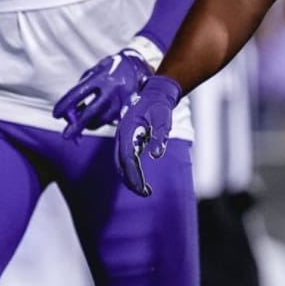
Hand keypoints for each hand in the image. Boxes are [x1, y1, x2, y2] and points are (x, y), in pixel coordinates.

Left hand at [53, 48, 152, 140]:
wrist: (139, 65)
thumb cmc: (114, 67)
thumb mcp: (97, 69)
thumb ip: (84, 85)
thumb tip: (71, 107)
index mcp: (102, 78)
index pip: (78, 94)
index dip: (65, 105)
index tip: (56, 114)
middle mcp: (111, 90)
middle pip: (90, 113)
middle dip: (76, 126)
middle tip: (66, 135)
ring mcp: (121, 101)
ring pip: (100, 120)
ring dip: (88, 124)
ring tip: (82, 122)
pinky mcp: (128, 108)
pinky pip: (110, 120)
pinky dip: (100, 121)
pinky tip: (96, 117)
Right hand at [116, 75, 181, 197]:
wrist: (156, 93)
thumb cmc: (160, 105)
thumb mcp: (163, 118)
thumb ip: (160, 135)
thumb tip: (156, 154)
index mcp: (127, 131)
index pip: (128, 159)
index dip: (134, 176)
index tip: (143, 189)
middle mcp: (121, 136)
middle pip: (121, 164)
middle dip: (131, 180)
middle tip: (144, 193)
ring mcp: (122, 138)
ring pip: (121, 163)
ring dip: (130, 177)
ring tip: (144, 189)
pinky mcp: (127, 139)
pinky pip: (125, 158)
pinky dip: (130, 170)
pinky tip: (140, 177)